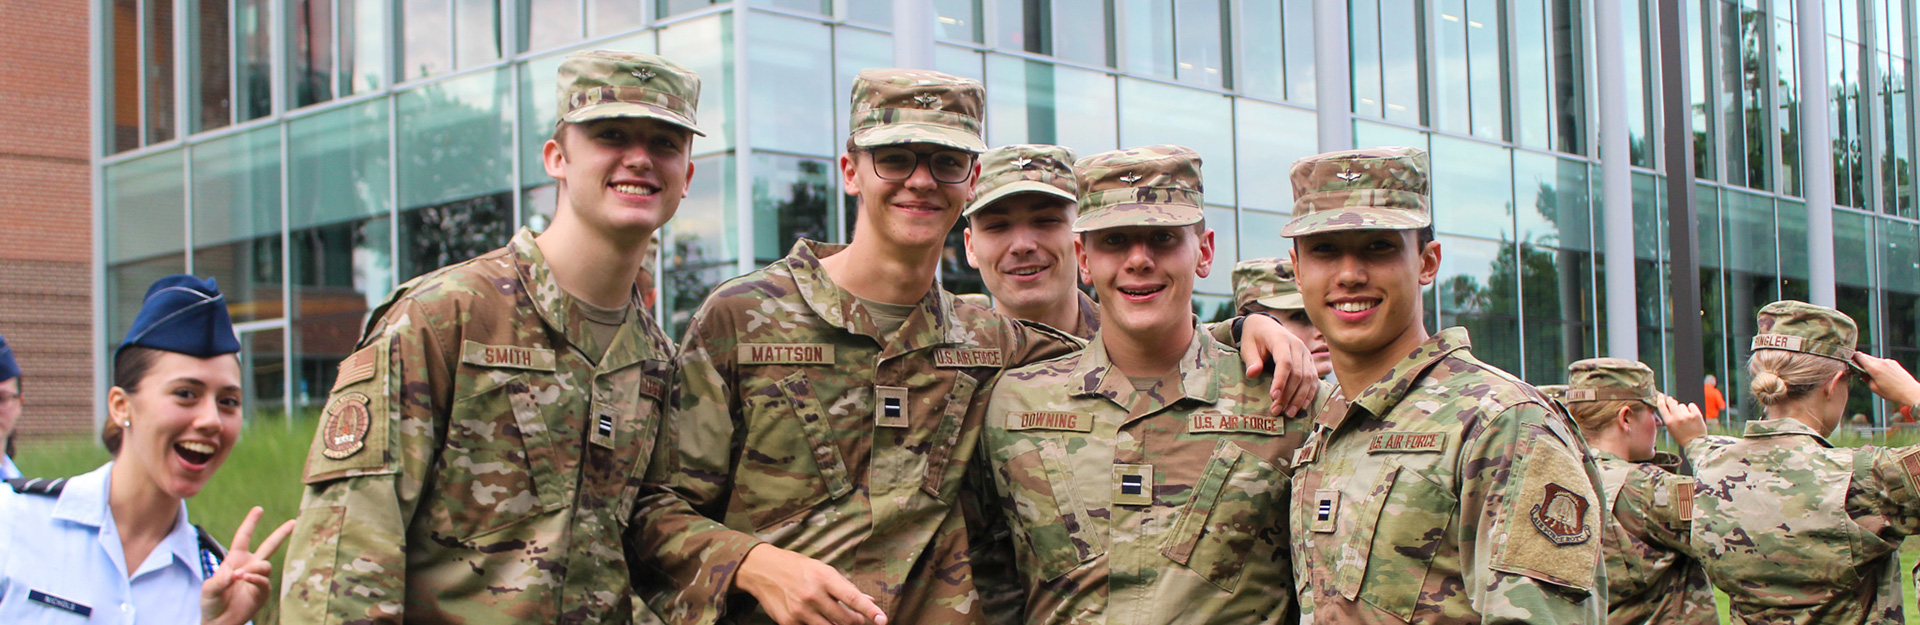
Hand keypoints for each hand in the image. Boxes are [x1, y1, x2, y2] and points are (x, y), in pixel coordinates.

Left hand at [201, 506, 295, 624]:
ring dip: (254, 568)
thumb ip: (219, 580)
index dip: (250, 523)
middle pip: (269, 546)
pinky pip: (264, 581)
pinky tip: (245, 579)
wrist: (218, 622)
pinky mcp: (262, 592)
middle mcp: (249, 566)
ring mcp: (257, 579)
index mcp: (235, 559)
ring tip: (240, 576)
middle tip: (294, 522)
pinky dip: (255, 578)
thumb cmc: (211, 602)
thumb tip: (237, 574)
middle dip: (281, 534)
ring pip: (265, 565)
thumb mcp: (208, 588)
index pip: (243, 537)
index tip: (259, 509)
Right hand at [735, 544, 886, 624]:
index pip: (853, 597)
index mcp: (824, 577)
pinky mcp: (788, 622)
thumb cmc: (797, 567)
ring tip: (840, 621)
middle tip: (858, 620)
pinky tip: (816, 618)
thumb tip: (869, 600)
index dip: (870, 611)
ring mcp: (800, 611)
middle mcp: (813, 595)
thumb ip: (845, 587)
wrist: (763, 570)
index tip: (883, 620)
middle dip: (856, 622)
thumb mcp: (822, 569)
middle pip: (845, 619)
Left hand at [1238, 313, 1317, 417]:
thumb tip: (1252, 374)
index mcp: (1281, 339)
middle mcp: (1298, 345)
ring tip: (1289, 413)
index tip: (1273, 396)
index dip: (1280, 380)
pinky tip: (1302, 406)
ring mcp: (1306, 353)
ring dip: (1299, 397)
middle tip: (1276, 410)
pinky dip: (1309, 393)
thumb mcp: (1247, 346)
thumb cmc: (1254, 337)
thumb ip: (1251, 360)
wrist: (1265, 326)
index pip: (1284, 362)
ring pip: (1308, 378)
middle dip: (1288, 394)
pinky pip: (1314, 379)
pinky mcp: (1309, 361)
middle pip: (1298, 373)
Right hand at [1658, 395, 1705, 447]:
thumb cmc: (1682, 436)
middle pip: (1672, 403)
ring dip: (1683, 409)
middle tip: (1673, 401)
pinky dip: (1691, 408)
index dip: (1661, 399)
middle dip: (1672, 401)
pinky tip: (1692, 415)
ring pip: (1682, 405)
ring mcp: (1687, 416)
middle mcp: (1677, 418)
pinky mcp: (1696, 414)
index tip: (1661, 396)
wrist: (1696, 443)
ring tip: (1686, 418)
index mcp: (1669, 422)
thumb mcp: (1671, 428)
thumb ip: (1669, 417)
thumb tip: (1671, 403)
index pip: (1662, 407)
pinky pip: (1691, 405)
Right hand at [1853, 352, 1919, 407]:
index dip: (1852, 357)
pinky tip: (1882, 375)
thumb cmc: (1892, 392)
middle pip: (1865, 356)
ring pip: (1874, 359)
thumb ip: (1865, 379)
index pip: (1859, 356)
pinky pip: (1882, 362)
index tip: (1850, 362)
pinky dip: (1879, 366)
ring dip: (1870, 364)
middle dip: (1860, 361)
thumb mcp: (1874, 388)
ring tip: (1872, 375)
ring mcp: (1888, 361)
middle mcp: (1881, 362)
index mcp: (1874, 368)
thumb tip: (1861, 373)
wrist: (1910, 391)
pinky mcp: (1894, 363)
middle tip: (1858, 370)